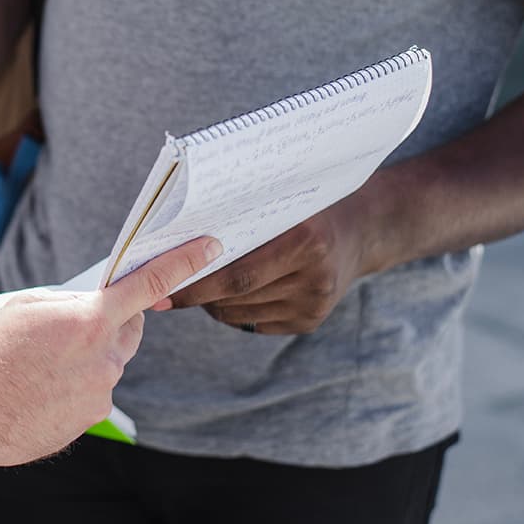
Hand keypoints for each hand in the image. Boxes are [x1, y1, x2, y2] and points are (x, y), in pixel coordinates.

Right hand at [0, 236, 222, 468]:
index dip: (183, 263)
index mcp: (90, 321)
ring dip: (84, 359)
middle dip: (112, 321)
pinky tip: (38, 391)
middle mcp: (104, 358)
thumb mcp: (22, 308)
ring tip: (38, 367)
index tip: (209, 248)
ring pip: (106, 364)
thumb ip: (66, 303)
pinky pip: (91, 394)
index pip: (149, 285)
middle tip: (74, 325)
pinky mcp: (89, 421)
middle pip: (129, 329)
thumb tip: (87, 308)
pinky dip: (72, 388)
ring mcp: (100, 393)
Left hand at [168, 195, 375, 334]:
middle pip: (237, 296)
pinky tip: (220, 296)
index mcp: (306, 242)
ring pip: (242, 313)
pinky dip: (231, 311)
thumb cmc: (306, 207)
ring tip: (190, 288)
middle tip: (161, 292)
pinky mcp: (310, 322)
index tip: (162, 284)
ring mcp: (314, 305)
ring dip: (210, 304)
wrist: (361, 231)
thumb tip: (179, 239)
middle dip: (196, 295)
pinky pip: (255, 323)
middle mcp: (315, 278)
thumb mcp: (280, 201)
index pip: (238, 273)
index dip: (197, 283)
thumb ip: (240, 216)